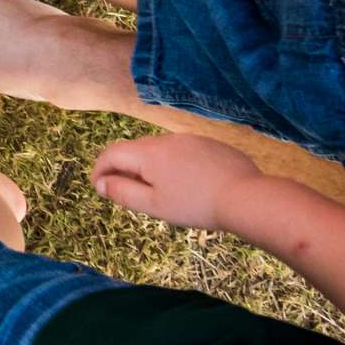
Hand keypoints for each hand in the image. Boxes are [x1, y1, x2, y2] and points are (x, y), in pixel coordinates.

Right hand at [90, 133, 262, 231]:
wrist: (245, 196)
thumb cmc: (195, 205)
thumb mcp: (153, 205)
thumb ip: (123, 192)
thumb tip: (101, 184)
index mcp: (148, 152)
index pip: (111, 153)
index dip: (99, 170)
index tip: (100, 189)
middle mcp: (166, 139)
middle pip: (134, 150)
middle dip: (124, 169)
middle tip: (128, 194)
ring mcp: (190, 139)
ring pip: (159, 150)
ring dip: (149, 167)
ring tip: (160, 191)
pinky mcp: (209, 144)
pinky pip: (181, 151)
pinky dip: (173, 164)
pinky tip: (187, 184)